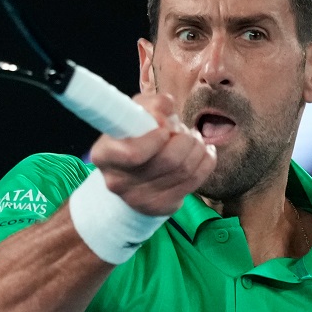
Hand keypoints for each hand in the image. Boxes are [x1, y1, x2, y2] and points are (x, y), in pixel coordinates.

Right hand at [88, 93, 215, 215]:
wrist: (129, 177)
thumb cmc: (133, 137)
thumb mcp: (136, 113)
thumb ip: (152, 104)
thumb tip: (167, 110)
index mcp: (104, 155)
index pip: (133, 153)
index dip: (157, 137)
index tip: (164, 127)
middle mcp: (118, 182)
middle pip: (168, 160)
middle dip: (184, 138)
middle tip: (182, 130)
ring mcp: (140, 199)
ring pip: (185, 169)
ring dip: (197, 147)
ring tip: (192, 138)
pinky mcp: (162, 207)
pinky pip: (196, 180)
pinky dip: (206, 160)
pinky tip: (203, 151)